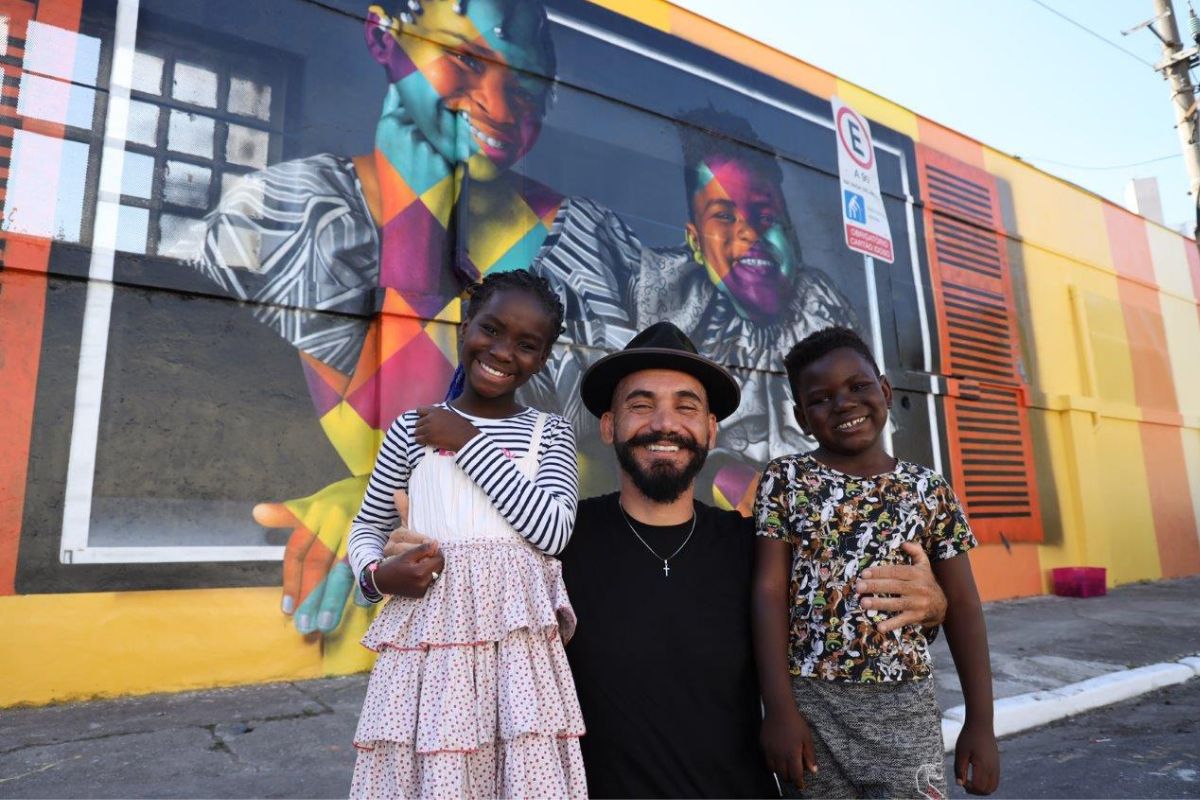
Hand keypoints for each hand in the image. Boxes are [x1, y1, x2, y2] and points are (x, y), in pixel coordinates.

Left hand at [255, 475, 369, 634]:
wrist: (386, 479)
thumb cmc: (347, 497)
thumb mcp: (316, 502)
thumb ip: (287, 513)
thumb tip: (257, 513)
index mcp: (316, 514)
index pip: (298, 551)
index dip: (291, 581)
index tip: (287, 609)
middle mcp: (334, 520)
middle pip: (317, 562)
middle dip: (310, 596)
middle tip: (305, 626)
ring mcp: (359, 527)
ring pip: (342, 566)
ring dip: (334, 596)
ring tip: (326, 624)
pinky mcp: (380, 533)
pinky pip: (371, 561)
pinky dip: (366, 582)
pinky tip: (360, 602)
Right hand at [372, 488, 444, 597]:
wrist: (382, 581)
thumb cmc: (395, 552)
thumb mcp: (400, 533)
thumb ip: (403, 511)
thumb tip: (398, 491)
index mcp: (402, 552)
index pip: (427, 546)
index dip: (430, 543)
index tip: (433, 542)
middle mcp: (409, 571)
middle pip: (434, 558)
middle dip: (435, 554)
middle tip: (435, 551)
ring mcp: (415, 584)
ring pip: (436, 570)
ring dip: (435, 565)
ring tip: (432, 560)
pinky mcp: (419, 594)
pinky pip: (435, 581)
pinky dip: (434, 576)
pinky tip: (429, 571)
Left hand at [413, 405, 478, 451]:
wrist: (466, 438)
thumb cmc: (462, 427)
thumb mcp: (451, 415)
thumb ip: (440, 414)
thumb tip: (433, 417)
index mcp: (436, 411)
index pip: (419, 410)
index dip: (421, 416)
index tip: (425, 421)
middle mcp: (430, 418)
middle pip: (417, 423)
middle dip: (421, 428)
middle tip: (428, 432)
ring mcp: (429, 428)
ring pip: (416, 432)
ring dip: (421, 435)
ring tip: (428, 438)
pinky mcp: (429, 438)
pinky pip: (418, 440)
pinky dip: (421, 442)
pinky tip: (427, 443)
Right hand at [760, 709, 818, 788]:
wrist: (779, 710)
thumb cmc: (796, 723)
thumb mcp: (807, 738)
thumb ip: (810, 756)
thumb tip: (813, 771)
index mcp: (792, 754)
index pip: (795, 775)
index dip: (799, 783)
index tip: (801, 786)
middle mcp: (780, 755)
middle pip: (784, 775)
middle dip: (790, 778)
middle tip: (795, 775)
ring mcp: (770, 751)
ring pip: (775, 770)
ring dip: (781, 772)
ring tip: (786, 768)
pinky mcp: (764, 746)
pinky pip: (767, 761)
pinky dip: (773, 765)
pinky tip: (778, 760)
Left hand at [855, 541, 946, 632]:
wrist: (942, 605)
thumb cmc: (926, 581)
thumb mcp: (924, 564)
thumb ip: (916, 551)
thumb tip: (904, 543)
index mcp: (917, 573)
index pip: (895, 571)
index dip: (879, 572)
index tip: (864, 573)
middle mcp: (918, 588)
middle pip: (894, 586)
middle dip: (875, 586)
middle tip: (858, 587)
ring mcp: (918, 603)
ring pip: (896, 603)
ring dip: (879, 604)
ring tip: (863, 603)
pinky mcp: (917, 617)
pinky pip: (903, 620)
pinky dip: (892, 624)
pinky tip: (880, 626)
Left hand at [955, 719, 999, 794]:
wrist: (980, 723)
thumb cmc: (968, 737)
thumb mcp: (960, 753)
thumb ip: (959, 770)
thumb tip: (960, 784)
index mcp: (983, 765)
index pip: (979, 787)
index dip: (969, 788)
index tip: (962, 781)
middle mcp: (992, 767)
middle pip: (988, 790)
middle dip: (976, 791)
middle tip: (966, 785)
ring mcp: (996, 765)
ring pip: (993, 786)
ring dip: (983, 789)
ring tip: (971, 782)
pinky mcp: (997, 763)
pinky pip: (995, 779)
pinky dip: (987, 783)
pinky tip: (977, 776)